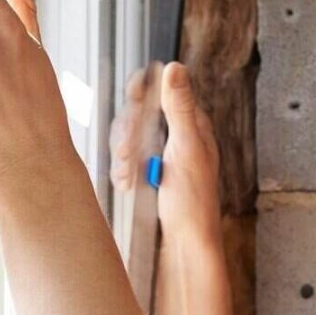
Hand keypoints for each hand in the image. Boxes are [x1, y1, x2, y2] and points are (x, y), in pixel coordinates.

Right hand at [110, 61, 221, 245]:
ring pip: (127, 138)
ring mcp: (160, 156)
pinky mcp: (147, 175)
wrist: (184, 247)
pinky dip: (122, 171)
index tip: (132, 95)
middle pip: (137, 114)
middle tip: (127, 153)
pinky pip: (124, 161)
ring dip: (122, 155)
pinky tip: (126, 186)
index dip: (143, 91)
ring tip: (127, 176)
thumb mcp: (186, 150)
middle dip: (127, 133)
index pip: (163, 91)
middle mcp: (176, 136)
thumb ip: (179, 108)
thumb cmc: (194, 202)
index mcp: (192, 125)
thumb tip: (174, 67)